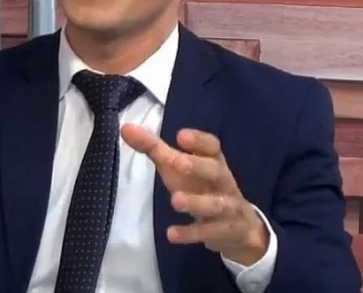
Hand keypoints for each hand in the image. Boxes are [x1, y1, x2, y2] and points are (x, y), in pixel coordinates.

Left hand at [121, 124, 267, 264]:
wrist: (237, 227)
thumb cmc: (201, 187)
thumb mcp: (179, 168)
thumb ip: (154, 148)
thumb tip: (125, 128)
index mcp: (213, 161)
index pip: (211, 146)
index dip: (199, 141)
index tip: (181, 136)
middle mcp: (223, 182)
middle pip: (215, 171)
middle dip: (198, 166)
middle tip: (179, 162)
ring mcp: (227, 207)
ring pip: (215, 204)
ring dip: (196, 202)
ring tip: (175, 201)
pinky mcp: (224, 231)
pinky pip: (208, 232)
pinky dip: (190, 234)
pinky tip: (171, 234)